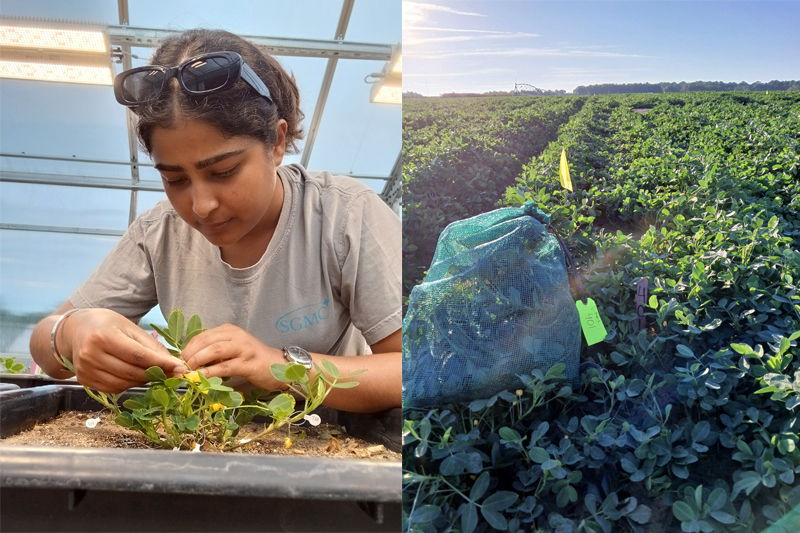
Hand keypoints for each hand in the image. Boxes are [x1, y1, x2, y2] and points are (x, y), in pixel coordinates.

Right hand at [62, 309, 187, 392]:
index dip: (161, 364)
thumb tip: (174, 363)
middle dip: (156, 374)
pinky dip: (128, 385)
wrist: (74, 330)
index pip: (138, 356)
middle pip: (131, 372)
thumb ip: (151, 346)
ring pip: (123, 383)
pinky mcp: (83, 380)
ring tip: (154, 374)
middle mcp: (91, 355)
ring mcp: (85, 370)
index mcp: (104, 337)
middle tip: (172, 373)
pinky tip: (135, 376)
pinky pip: (113, 389)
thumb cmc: (106, 325)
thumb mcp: (130, 328)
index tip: (180, 368)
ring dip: (143, 381)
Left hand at [181, 323, 284, 389]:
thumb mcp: (232, 351)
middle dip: (189, 354)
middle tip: (180, 368)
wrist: (279, 365)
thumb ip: (215, 353)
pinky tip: (201, 377)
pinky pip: (225, 366)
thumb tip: (191, 362)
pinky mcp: (248, 363)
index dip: (187, 348)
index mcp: (229, 330)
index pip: (202, 336)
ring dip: (198, 361)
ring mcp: (243, 348)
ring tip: (188, 371)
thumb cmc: (253, 359)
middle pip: (205, 341)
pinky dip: (211, 372)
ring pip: (214, 350)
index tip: (179, 361)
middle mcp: (236, 335)